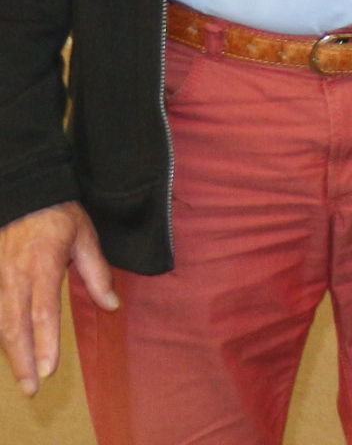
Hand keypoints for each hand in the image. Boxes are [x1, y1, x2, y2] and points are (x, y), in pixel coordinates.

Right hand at [0, 202, 115, 395]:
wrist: (25, 191)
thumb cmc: (58, 215)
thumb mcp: (85, 237)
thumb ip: (97, 273)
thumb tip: (112, 305)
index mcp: (43, 266)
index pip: (44, 312)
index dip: (45, 343)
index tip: (48, 370)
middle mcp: (15, 276)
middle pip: (14, 326)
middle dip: (22, 360)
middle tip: (31, 389)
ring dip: (9, 351)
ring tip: (21, 376)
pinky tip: (7, 348)